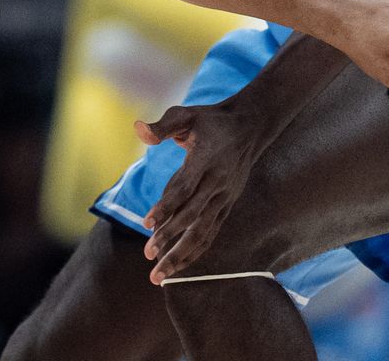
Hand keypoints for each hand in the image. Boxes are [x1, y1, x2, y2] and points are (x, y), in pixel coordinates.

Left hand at [135, 101, 263, 284]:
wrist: (250, 126)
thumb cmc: (210, 120)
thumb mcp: (186, 113)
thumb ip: (163, 126)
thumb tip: (138, 129)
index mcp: (205, 161)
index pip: (184, 188)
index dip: (166, 207)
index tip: (147, 223)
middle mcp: (217, 183)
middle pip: (192, 217)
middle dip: (170, 239)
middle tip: (147, 257)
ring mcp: (224, 197)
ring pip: (203, 232)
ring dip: (182, 255)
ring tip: (160, 275)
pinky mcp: (227, 204)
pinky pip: (211, 232)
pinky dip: (196, 251)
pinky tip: (179, 266)